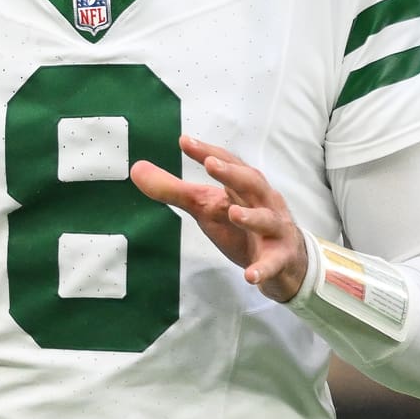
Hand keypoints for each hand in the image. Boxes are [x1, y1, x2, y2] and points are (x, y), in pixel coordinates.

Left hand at [130, 135, 308, 302]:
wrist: (283, 262)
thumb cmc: (243, 227)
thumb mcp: (207, 208)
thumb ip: (174, 190)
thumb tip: (136, 169)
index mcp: (243, 187)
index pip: (227, 163)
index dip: (207, 151)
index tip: (184, 141)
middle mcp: (263, 202)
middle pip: (251, 183)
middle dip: (232, 173)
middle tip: (210, 164)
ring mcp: (275, 230)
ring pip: (267, 220)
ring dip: (251, 216)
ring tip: (233, 213)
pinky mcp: (280, 258)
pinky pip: (273, 263)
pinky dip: (263, 269)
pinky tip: (250, 276)